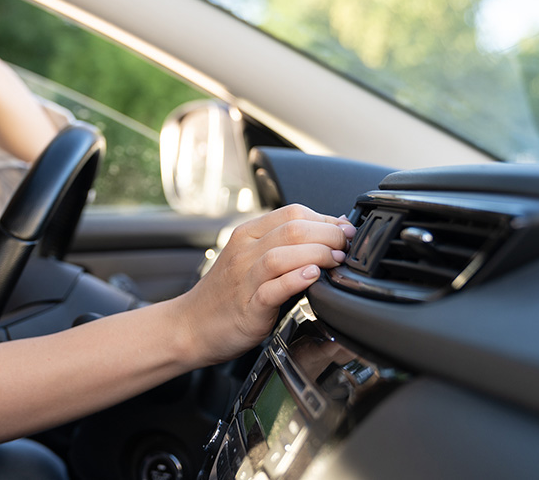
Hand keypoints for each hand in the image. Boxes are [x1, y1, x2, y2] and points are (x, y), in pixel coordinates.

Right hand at [177, 204, 353, 365]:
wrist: (190, 326)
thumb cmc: (227, 295)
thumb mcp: (250, 259)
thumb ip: (282, 246)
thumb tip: (329, 235)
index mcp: (247, 235)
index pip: (292, 212)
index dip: (325, 218)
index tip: (345, 231)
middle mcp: (244, 252)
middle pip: (292, 229)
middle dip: (329, 234)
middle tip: (347, 246)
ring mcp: (244, 279)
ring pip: (283, 254)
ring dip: (317, 253)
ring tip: (336, 260)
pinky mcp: (247, 308)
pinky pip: (272, 289)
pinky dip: (295, 280)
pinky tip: (312, 277)